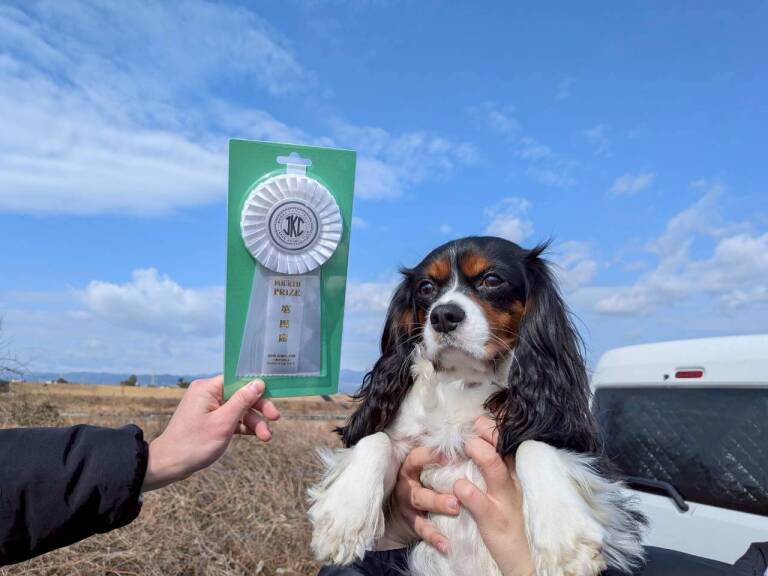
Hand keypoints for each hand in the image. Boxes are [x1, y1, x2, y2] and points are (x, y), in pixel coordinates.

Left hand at [142, 375, 280, 490]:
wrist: (169, 465)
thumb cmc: (195, 443)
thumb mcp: (224, 422)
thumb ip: (242, 401)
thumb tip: (258, 382)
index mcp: (207, 388)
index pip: (238, 380)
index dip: (257, 389)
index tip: (273, 397)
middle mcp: (207, 394)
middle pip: (240, 395)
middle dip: (258, 409)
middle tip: (275, 418)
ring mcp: (207, 408)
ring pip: (237, 410)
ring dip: (253, 422)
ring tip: (267, 438)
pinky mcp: (208, 420)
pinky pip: (230, 419)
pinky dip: (242, 426)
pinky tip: (256, 435)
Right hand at [376, 447, 459, 553]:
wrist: (398, 509)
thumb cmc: (423, 480)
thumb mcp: (425, 467)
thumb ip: (440, 457)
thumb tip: (465, 440)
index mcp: (411, 466)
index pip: (418, 456)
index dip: (432, 455)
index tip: (452, 455)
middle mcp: (407, 483)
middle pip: (420, 480)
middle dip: (438, 486)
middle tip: (457, 492)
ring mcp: (408, 503)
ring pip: (421, 502)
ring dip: (438, 504)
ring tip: (456, 508)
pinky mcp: (411, 522)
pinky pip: (422, 529)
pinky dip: (434, 537)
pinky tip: (447, 544)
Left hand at [453, 417, 533, 575]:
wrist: (524, 558)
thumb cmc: (511, 519)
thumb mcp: (510, 490)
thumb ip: (499, 466)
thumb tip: (481, 440)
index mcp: (515, 472)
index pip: (508, 438)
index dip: (493, 424)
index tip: (477, 421)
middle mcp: (513, 481)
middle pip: (504, 445)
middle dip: (486, 430)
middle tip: (471, 429)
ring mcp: (504, 499)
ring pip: (493, 466)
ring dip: (479, 452)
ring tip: (467, 446)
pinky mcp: (493, 518)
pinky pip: (476, 499)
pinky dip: (465, 490)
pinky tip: (459, 488)